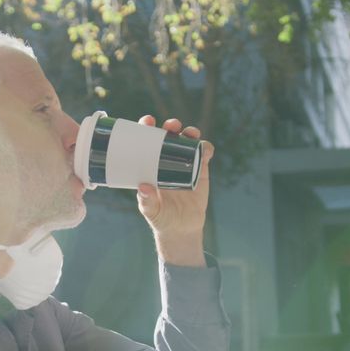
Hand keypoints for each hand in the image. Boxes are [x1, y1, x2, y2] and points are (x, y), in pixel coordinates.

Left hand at [136, 116, 214, 266]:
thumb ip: (146, 201)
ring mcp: (185, 163)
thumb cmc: (161, 217)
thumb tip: (143, 187)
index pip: (147, 140)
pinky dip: (206, 148)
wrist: (181, 228)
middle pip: (169, 135)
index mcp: (150, 163)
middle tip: (171, 126)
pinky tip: (205, 150)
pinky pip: (205, 153)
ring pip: (188, 140)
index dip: (147, 127)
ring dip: (190, 132)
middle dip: (170, 125)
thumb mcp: (151, 210)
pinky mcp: (201, 169)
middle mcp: (167, 159)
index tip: (148, 122)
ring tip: (190, 134)